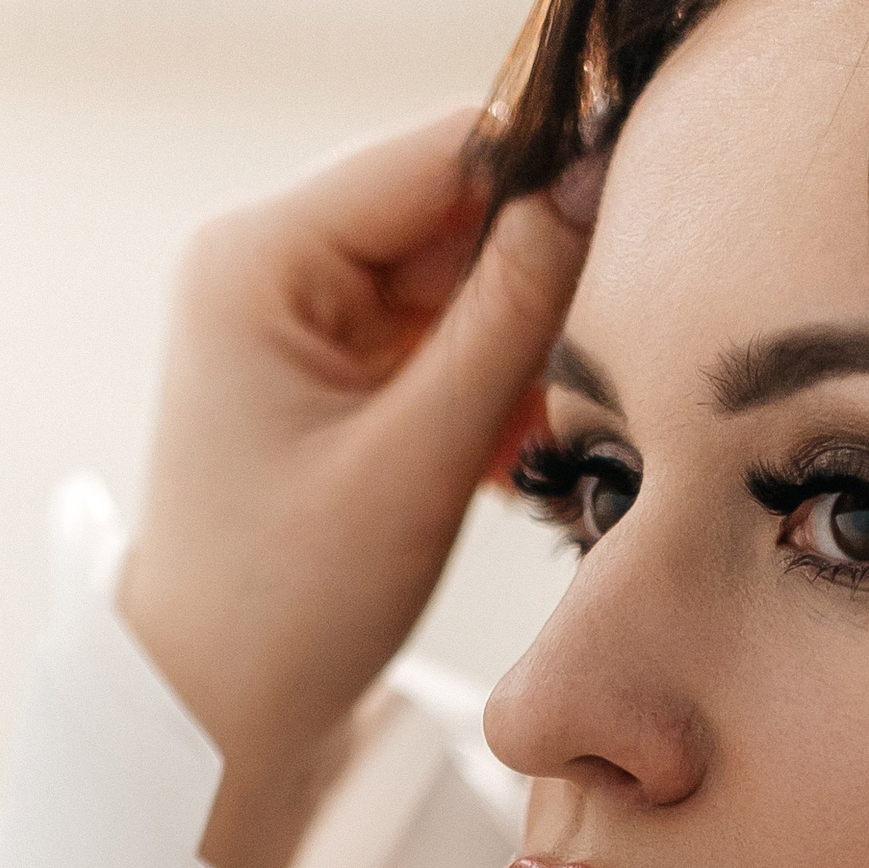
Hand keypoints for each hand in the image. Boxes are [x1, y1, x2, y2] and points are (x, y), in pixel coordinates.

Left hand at [120, 111, 596, 867]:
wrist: (214, 712)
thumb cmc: (288, 606)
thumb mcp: (415, 461)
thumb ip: (506, 323)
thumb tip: (592, 192)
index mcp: (261, 256)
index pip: (439, 155)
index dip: (549, 168)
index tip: (654, 208)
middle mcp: (273, 261)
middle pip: (455, 212)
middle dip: (544, 273)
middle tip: (629, 345)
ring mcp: (305, 315)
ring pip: (463, 281)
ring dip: (529, 343)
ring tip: (571, 422)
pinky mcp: (337, 370)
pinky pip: (447, 340)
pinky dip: (499, 386)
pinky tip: (527, 452)